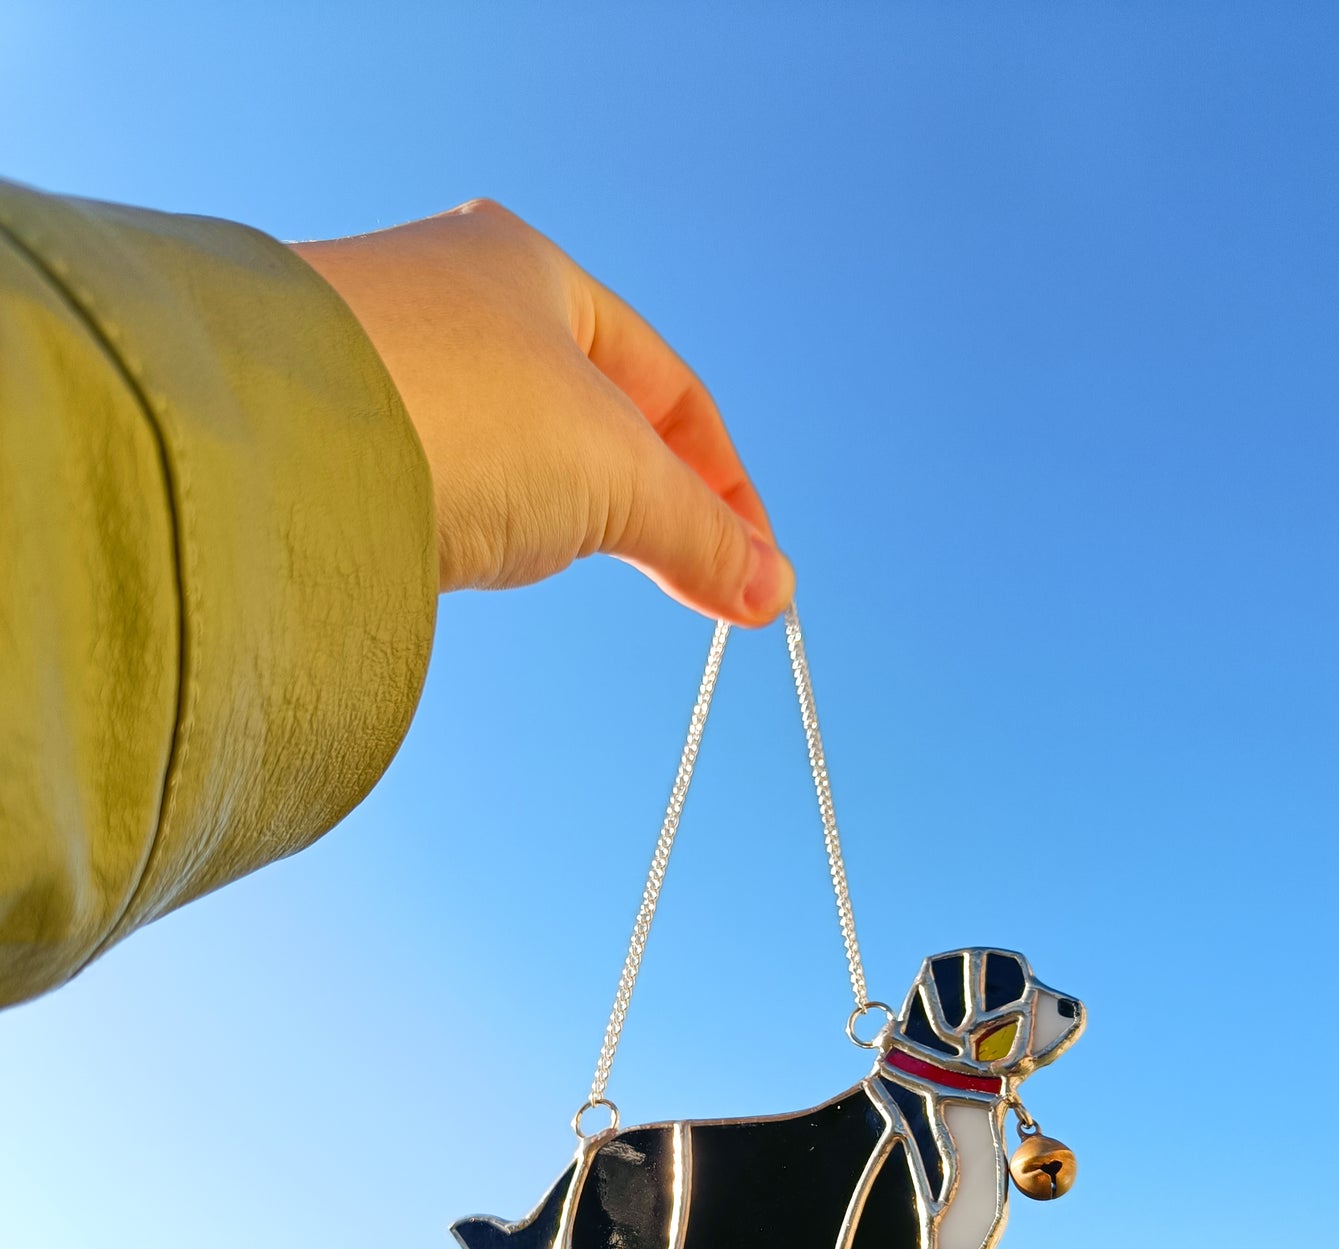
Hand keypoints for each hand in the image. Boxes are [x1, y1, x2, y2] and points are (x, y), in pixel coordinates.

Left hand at [292, 201, 793, 622]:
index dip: (725, 486)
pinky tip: (472, 553)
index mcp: (529, 269)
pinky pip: (436, 487)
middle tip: (693, 587)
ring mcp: (382, 366)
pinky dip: (477, 528)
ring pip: (511, 456)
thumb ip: (700, 536)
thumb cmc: (457, 413)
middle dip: (649, 506)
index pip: (666, 387)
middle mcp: (448, 299)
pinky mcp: (328, 436)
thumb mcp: (617, 478)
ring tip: (566, 561)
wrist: (270, 444)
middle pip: (592, 420)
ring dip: (560, 520)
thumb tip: (772, 593)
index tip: (755, 575)